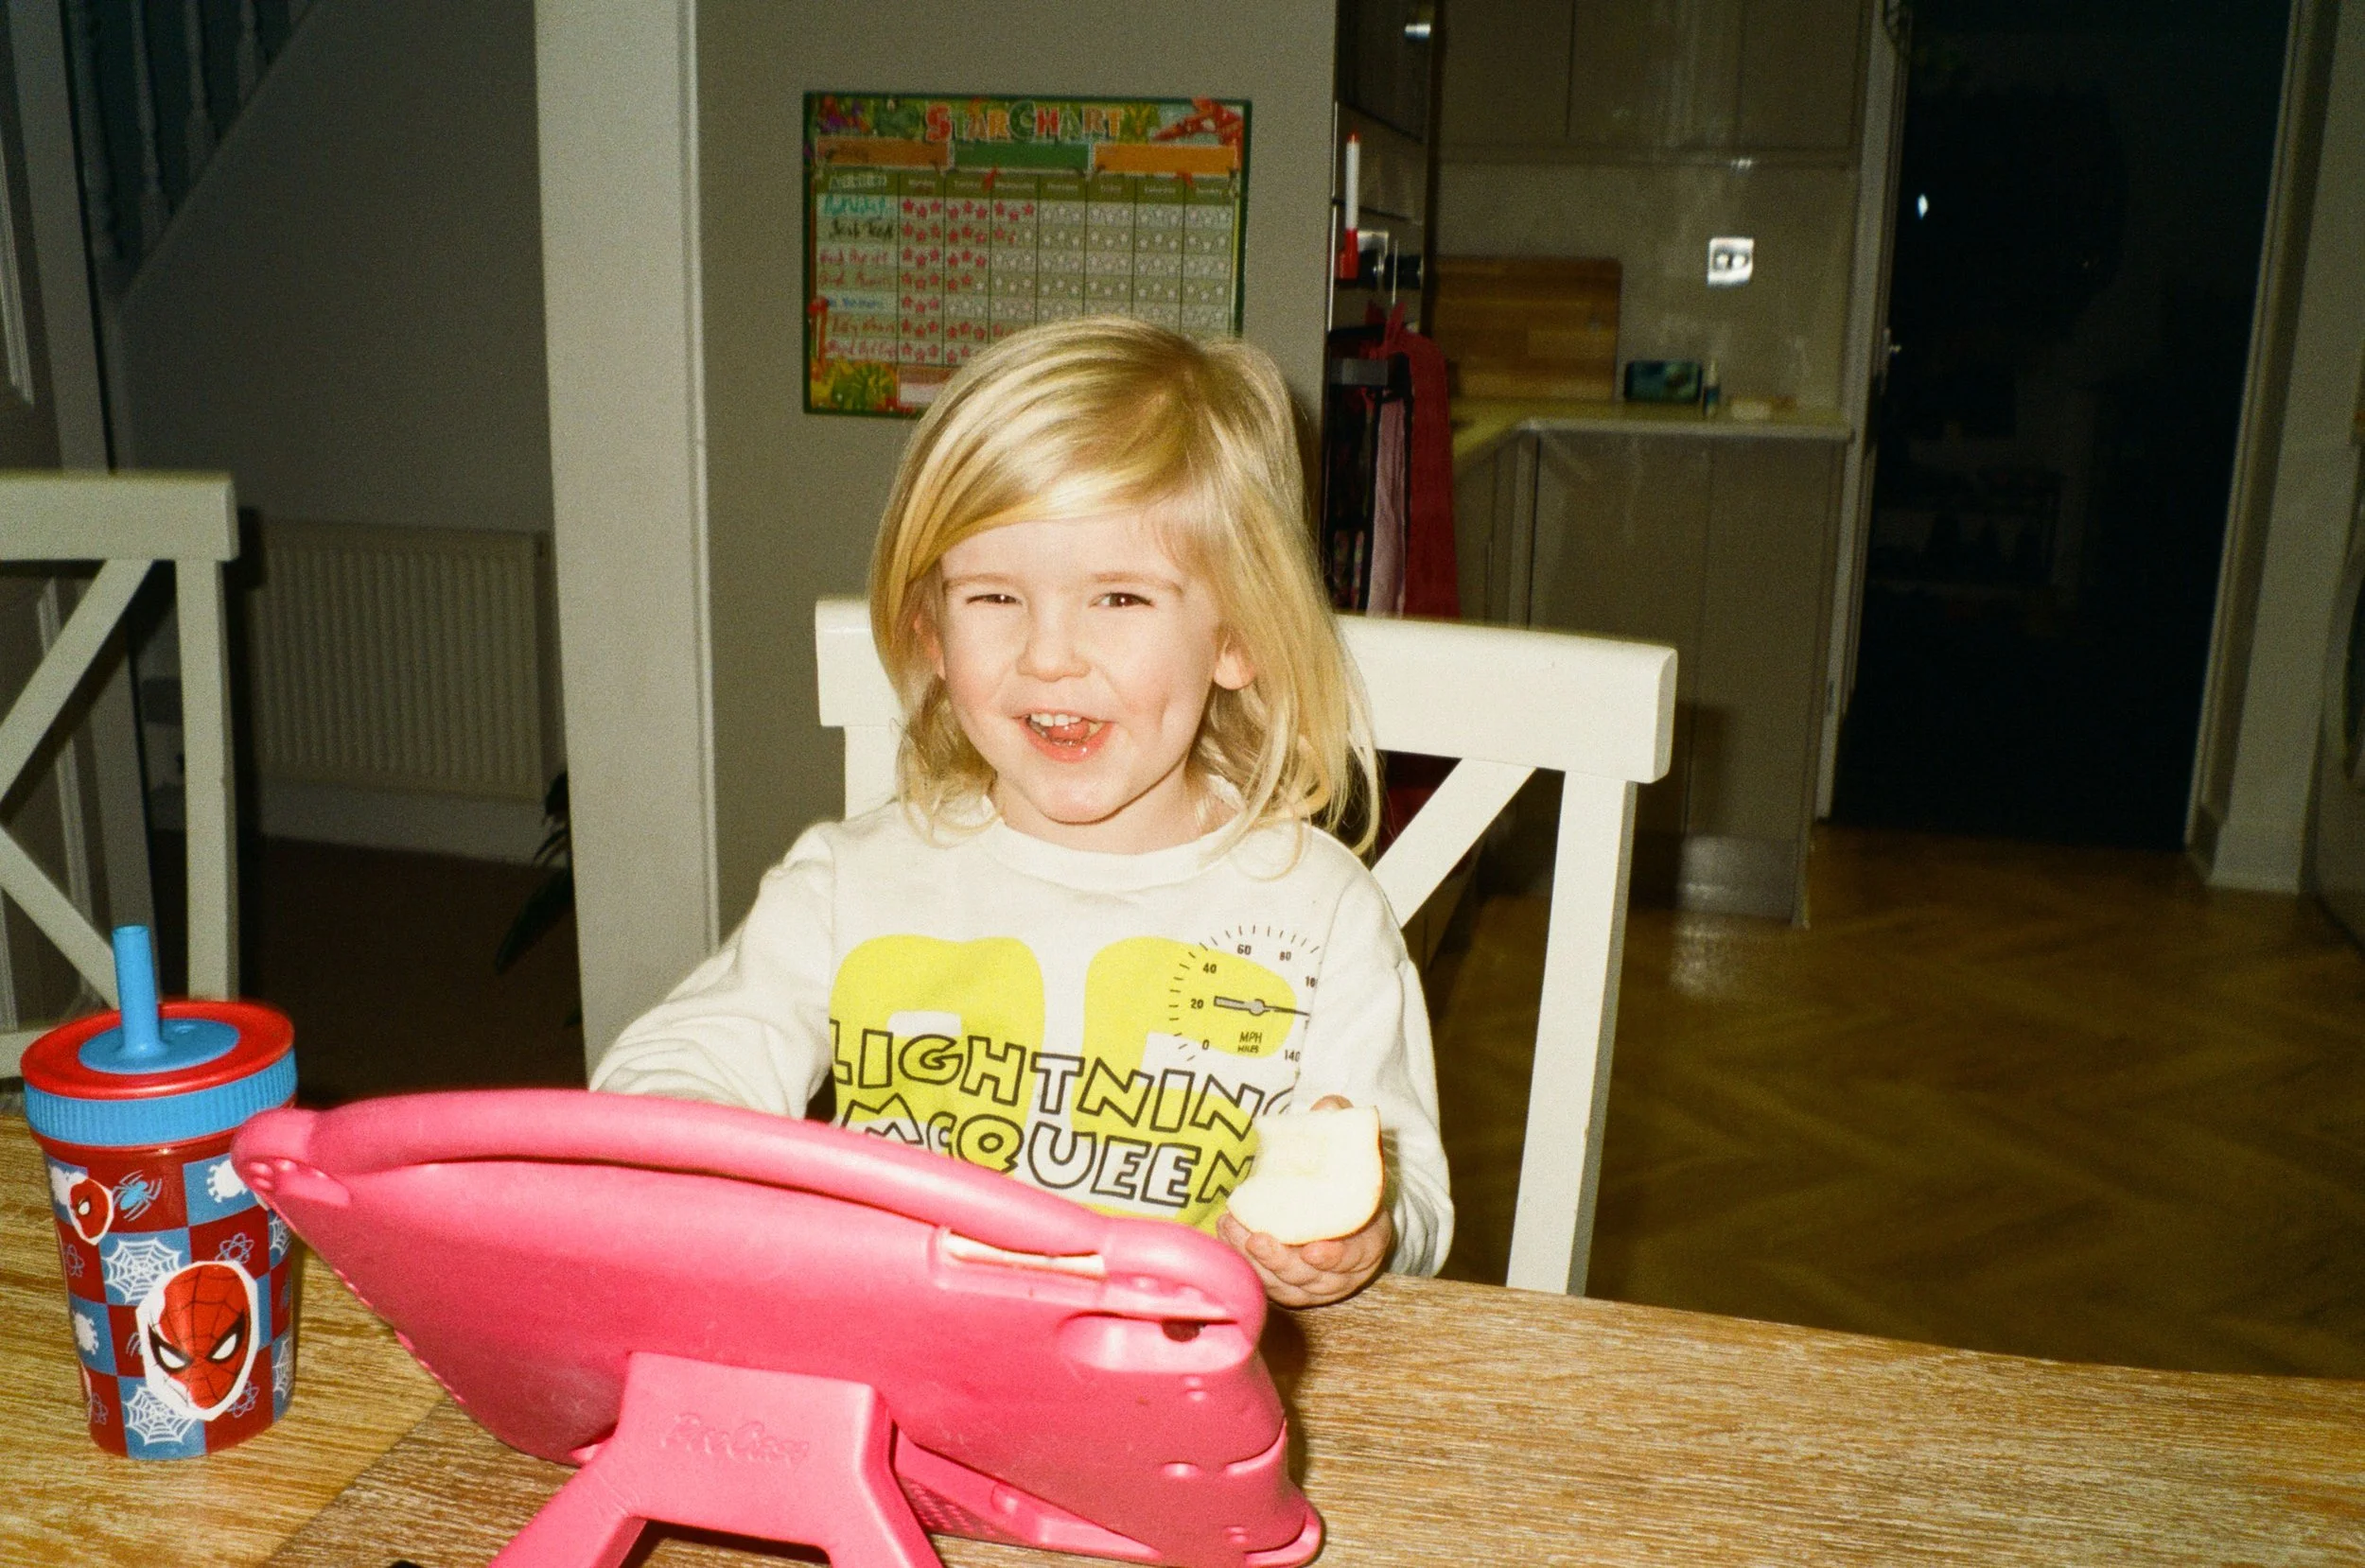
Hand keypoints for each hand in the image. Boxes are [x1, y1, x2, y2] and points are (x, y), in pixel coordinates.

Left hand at [1217, 1096, 1392, 1307]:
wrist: (1339, 1204)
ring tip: (1233, 1229)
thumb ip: (1343, 1127)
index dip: (1336, 1256)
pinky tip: (1227, 1234)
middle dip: (1284, 1262)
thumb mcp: (1352, 1151)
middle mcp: (1343, 1270)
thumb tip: (1328, 1106)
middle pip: (1315, 1278)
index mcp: (1369, 1239)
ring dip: (1257, 1262)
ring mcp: (1314, 1283)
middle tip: (1258, 1240)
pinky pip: (1266, 1283)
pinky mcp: (1288, 1285)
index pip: (1356, 1255)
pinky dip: (1245, 1263)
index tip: (1313, 1248)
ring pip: (1286, 1284)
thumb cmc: (1346, 1177)